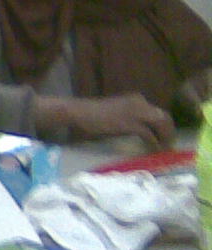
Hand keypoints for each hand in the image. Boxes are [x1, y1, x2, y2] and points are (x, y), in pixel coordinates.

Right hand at [60, 94, 176, 152]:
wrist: (80, 112)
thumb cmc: (95, 114)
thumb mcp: (120, 111)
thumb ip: (133, 116)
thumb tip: (147, 130)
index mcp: (137, 100)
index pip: (159, 112)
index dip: (165, 126)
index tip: (166, 137)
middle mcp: (140, 103)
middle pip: (164, 118)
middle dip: (169, 133)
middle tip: (168, 146)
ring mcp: (136, 113)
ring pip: (160, 125)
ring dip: (165, 138)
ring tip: (163, 149)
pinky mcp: (130, 124)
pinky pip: (149, 135)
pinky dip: (154, 143)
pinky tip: (153, 150)